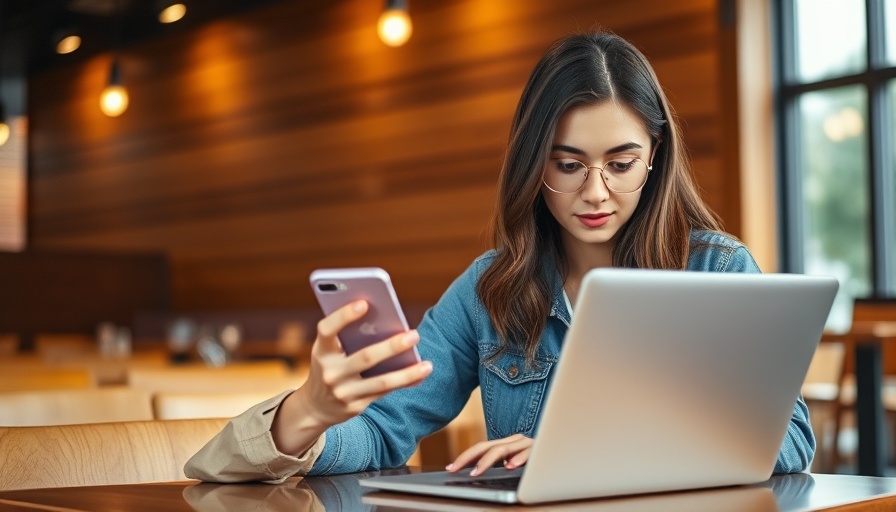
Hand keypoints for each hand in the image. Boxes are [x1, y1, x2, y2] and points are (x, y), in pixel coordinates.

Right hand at [272, 300, 431, 454]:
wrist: (316, 406)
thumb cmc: (331, 366)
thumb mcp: (329, 351)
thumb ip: (348, 336)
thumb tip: (386, 321)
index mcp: (321, 351)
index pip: (327, 330)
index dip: (343, 316)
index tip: (364, 303)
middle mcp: (330, 373)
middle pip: (364, 357)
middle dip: (391, 347)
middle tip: (414, 335)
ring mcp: (343, 392)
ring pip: (381, 382)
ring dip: (406, 373)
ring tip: (427, 364)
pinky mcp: (356, 406)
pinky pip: (385, 392)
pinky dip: (404, 382)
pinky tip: (421, 374)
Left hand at [445, 434, 533, 475]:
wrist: (565, 452)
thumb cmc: (539, 462)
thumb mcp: (516, 464)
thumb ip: (501, 465)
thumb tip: (478, 474)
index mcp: (506, 444)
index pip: (480, 448)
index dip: (464, 457)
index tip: (450, 467)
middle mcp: (514, 441)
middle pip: (486, 446)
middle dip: (468, 458)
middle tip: (454, 469)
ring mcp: (526, 443)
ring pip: (503, 449)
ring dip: (488, 461)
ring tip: (476, 472)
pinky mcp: (540, 448)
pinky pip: (528, 452)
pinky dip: (519, 459)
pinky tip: (510, 466)